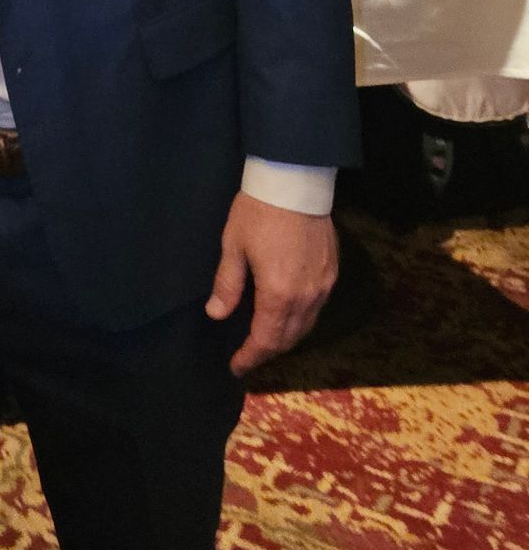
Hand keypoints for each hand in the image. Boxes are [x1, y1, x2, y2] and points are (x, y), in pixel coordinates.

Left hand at [205, 189, 338, 374]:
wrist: (295, 182)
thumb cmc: (258, 211)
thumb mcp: (233, 245)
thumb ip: (227, 284)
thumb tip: (216, 314)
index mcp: (278, 294)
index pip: (265, 340)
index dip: (250, 357)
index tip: (236, 367)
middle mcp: (306, 297)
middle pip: (289, 338)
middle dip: (267, 351)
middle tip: (248, 355)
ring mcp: (323, 286)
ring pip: (306, 326)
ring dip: (286, 338)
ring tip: (266, 340)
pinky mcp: (332, 273)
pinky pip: (317, 309)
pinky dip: (301, 320)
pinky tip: (287, 315)